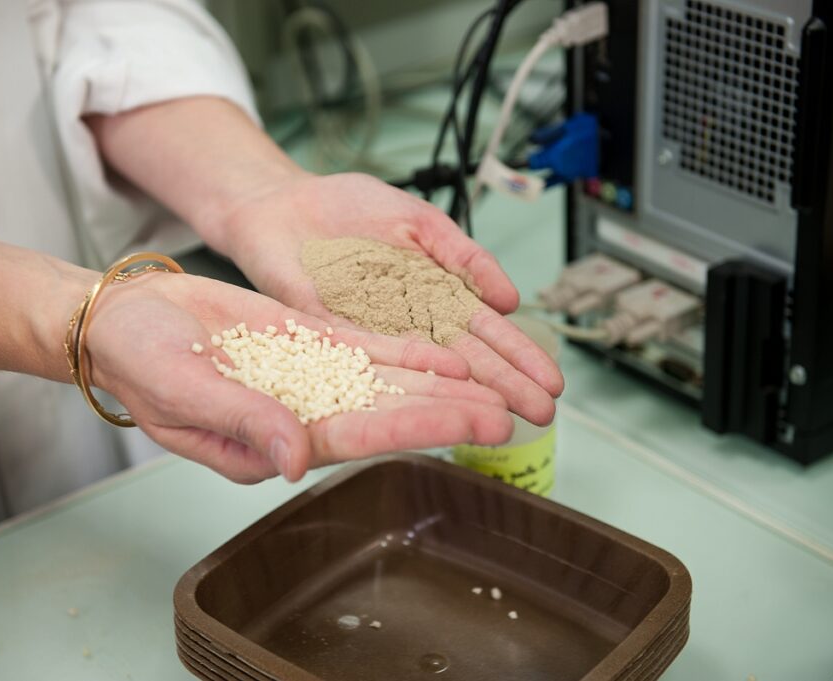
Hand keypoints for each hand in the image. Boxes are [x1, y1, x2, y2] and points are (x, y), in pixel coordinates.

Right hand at [86, 272, 512, 482]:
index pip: (364, 432)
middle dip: (453, 409)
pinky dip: (407, 346)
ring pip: (389, 377)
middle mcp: (303, 408)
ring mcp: (309, 373)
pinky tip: (446, 348)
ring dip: (442, 379)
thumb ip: (242, 424)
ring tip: (496, 382)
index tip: (475, 422)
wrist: (124, 319)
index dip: (423, 425)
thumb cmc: (138, 361)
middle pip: (392, 408)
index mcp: (274, 434)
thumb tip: (297, 459)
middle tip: (514, 410)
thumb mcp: (180, 392)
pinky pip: (366, 344)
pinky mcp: (306, 339)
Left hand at [214, 172, 563, 425]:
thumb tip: (509, 297)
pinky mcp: (333, 338)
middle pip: (464, 359)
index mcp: (433, 294)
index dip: (518, 357)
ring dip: (464, 395)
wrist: (282, 203)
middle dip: (504, 386)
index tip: (550, 382)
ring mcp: (373, 334)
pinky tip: (435, 396)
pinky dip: (404, 375)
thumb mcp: (419, 221)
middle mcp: (408, 322)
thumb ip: (461, 255)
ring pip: (426, 368)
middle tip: (541, 414)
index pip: (484, 331)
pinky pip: (371, 358)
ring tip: (502, 420)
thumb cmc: (347, 208)